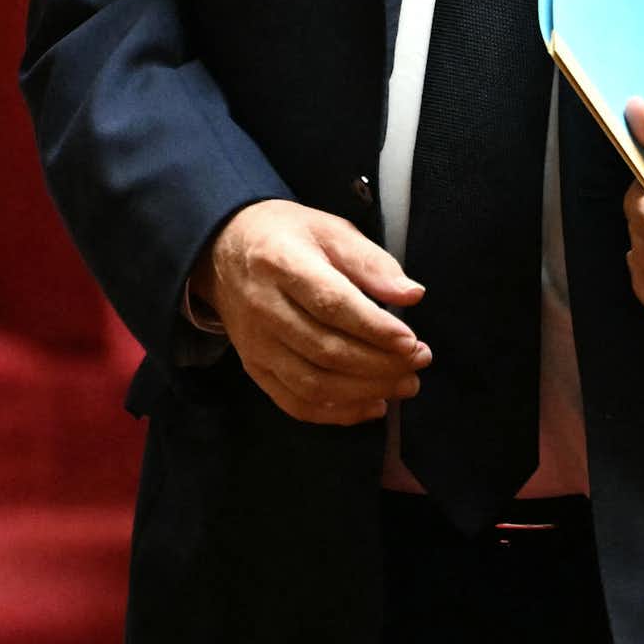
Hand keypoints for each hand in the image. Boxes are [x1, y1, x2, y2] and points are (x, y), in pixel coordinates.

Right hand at [200, 200, 428, 425]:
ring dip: (366, 391)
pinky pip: (296, 403)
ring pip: (314, 384)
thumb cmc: (286, 236)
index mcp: (281, 263)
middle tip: (420, 360)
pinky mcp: (253, 367)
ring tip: (404, 384)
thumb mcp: (329, 229)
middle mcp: (263, 307)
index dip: (375, 328)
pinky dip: (338, 413)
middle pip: (325, 350)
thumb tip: (412, 295)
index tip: (411, 341)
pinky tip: (372, 404)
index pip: (331, 304)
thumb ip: (370, 261)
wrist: (223, 249)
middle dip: (381, 363)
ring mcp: (255, 343)